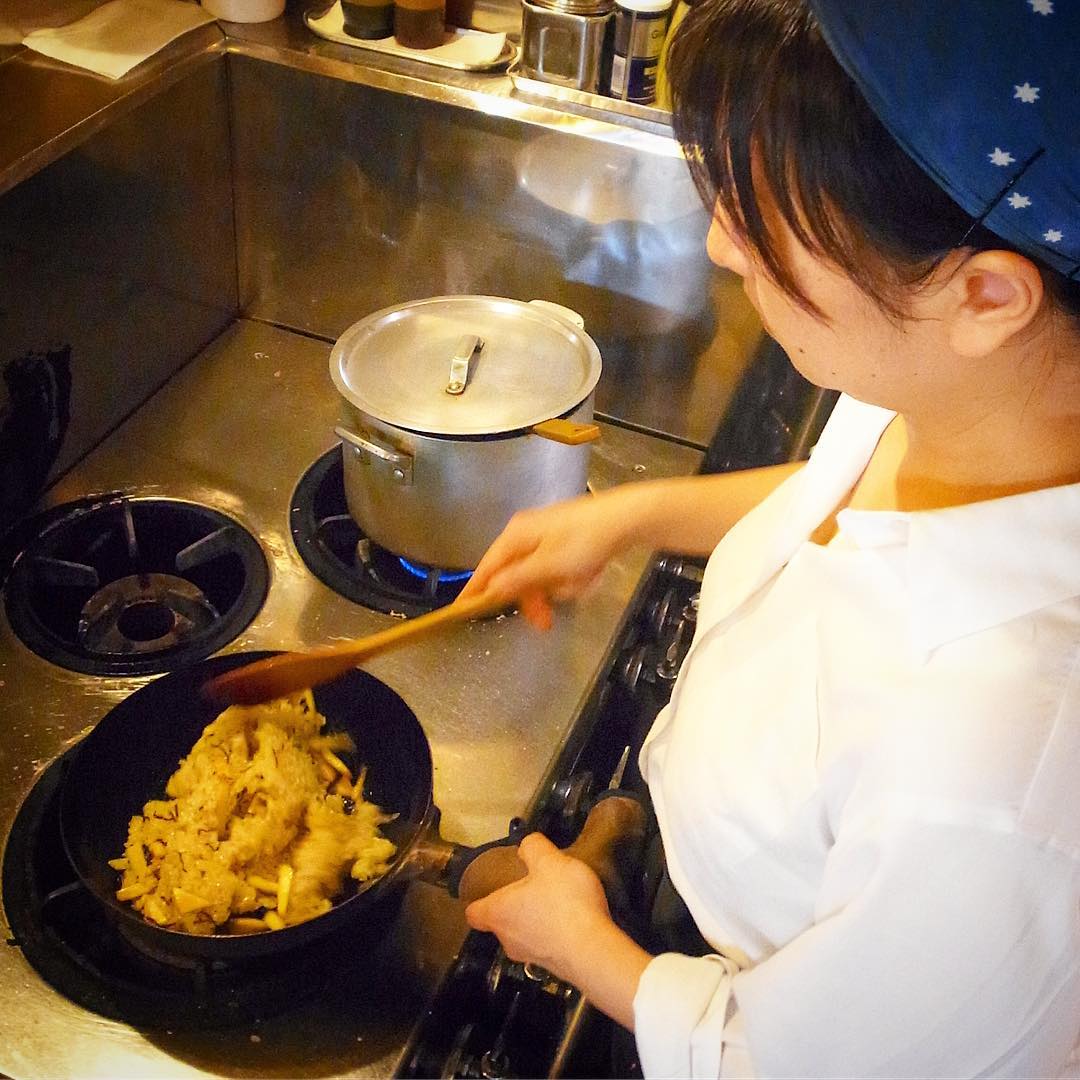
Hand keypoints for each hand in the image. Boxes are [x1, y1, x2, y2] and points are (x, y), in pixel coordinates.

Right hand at [459, 491, 635, 630]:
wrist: (626, 518)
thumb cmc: (584, 542)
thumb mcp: (548, 566)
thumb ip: (517, 579)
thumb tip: (489, 589)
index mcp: (515, 536)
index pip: (487, 567)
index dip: (475, 590)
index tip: (461, 611)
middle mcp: (525, 534)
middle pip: (515, 575)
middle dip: (532, 598)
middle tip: (545, 622)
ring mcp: (545, 536)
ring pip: (539, 576)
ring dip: (557, 588)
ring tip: (581, 587)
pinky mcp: (564, 541)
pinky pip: (558, 570)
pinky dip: (570, 578)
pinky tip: (589, 576)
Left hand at [465, 833, 611, 983]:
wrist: (593, 952)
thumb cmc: (563, 904)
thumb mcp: (549, 861)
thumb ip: (533, 848)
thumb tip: (526, 846)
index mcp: (498, 912)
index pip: (473, 913)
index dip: (479, 900)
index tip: (491, 889)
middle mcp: (508, 939)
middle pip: (501, 922)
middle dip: (515, 906)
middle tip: (534, 888)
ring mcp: (531, 958)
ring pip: (525, 936)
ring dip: (537, 921)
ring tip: (559, 902)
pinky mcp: (555, 967)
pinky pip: (549, 947)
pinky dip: (557, 934)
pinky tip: (576, 920)